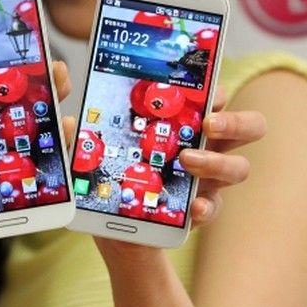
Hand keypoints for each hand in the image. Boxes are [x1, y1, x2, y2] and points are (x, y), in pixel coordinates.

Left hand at [93, 88, 265, 261]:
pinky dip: (205, 207)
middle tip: (208, 123)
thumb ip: (76, 111)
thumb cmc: (107, 173)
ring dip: (218, 162)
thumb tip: (58, 75)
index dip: (218, 87)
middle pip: (249, 126)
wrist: (115, 231)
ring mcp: (207, 180)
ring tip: (186, 162)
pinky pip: (214, 208)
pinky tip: (191, 209)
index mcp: (183, 122)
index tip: (207, 88)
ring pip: (240, 166)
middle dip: (236, 121)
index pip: (214, 95)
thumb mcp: (86, 142)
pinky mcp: (199, 211)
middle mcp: (204, 147)